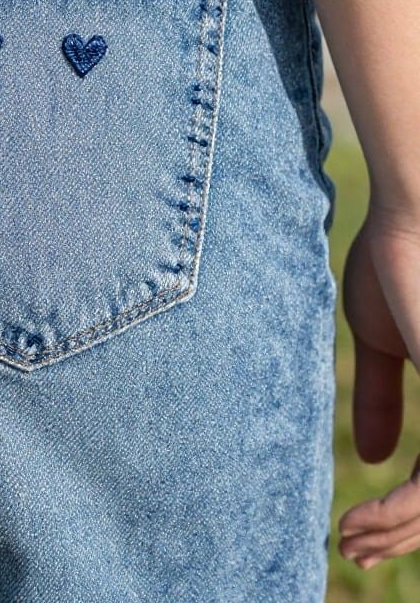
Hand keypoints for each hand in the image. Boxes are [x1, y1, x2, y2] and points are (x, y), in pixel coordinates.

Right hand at [339, 205, 419, 567]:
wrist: (412, 216)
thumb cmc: (396, 259)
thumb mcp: (381, 342)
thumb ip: (381, 396)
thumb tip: (372, 457)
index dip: (406, 514)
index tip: (357, 529)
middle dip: (402, 535)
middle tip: (352, 548)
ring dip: (396, 534)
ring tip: (350, 541)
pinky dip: (398, 517)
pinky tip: (357, 524)